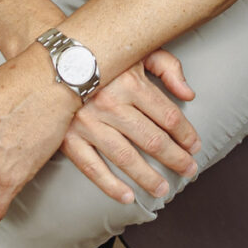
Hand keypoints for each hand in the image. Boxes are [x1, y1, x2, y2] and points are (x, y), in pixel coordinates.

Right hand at [62, 50, 199, 209]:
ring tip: (163, 189)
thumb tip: (189, 94)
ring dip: (148, 177)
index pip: (168, 116)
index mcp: (130, 82)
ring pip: (126, 157)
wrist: (52, 60)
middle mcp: (110, 104)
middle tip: (189, 170)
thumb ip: (167, 67)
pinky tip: (128, 197)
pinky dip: (110, 186)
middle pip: (152, 140)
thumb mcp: (138, 50)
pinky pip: (92, 167)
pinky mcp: (68, 138)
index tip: (194, 146)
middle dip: (175, 158)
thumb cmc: (102, 56)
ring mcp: (88, 123)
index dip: (186, 134)